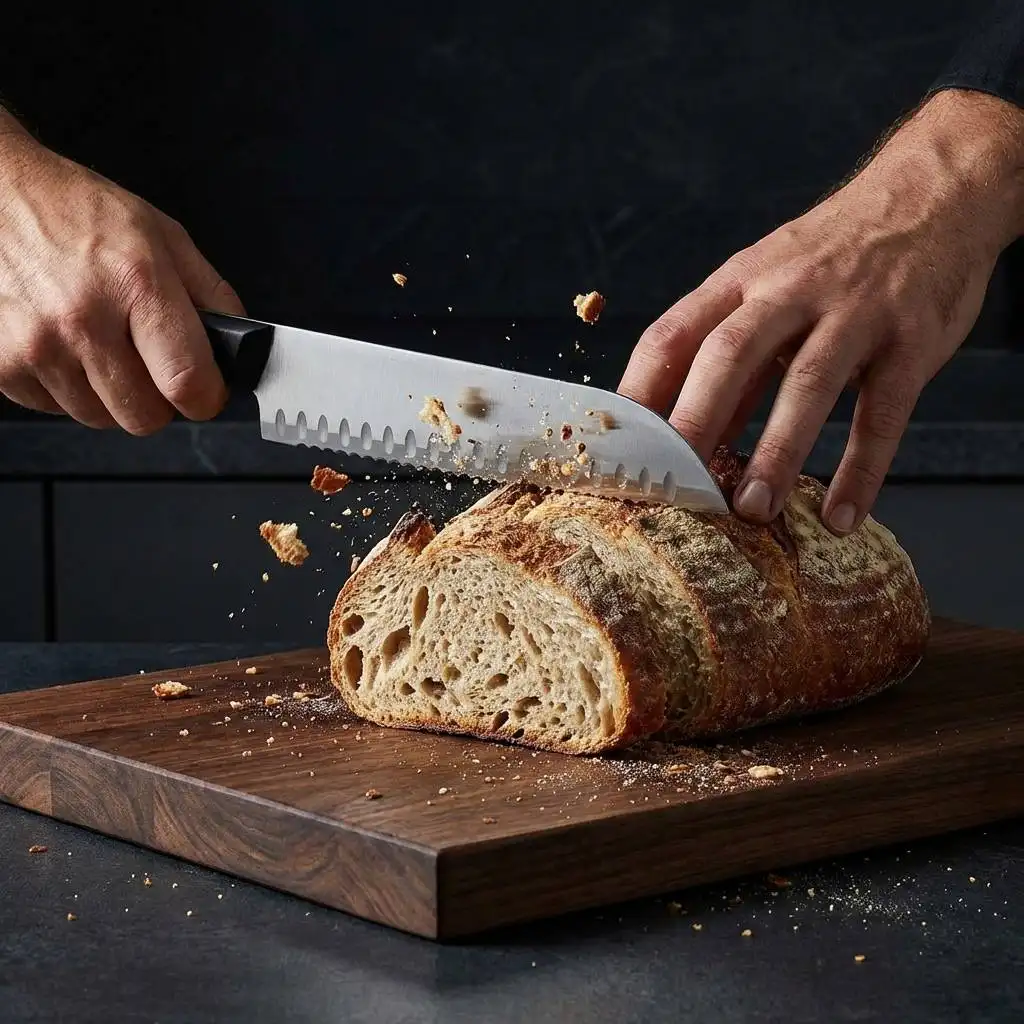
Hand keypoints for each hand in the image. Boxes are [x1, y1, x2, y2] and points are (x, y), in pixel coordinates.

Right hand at [0, 114, 244, 432]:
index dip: (206, 399)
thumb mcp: (164, 236)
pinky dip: (69, 389)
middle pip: (144, 417)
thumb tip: (240, 346)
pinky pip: (55, 408)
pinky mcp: (3, 361)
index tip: (207, 393)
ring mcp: (39, 344)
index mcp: (137, 283)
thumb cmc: (79, 212)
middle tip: (152, 368)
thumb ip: (212, 295)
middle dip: (159, 402)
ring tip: (104, 347)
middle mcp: (85, 318)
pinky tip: (68, 348)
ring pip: (100, 418)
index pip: (187, 382)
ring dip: (111, 396)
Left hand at [619, 89, 1023, 533]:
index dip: (639, 393)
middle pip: (730, 353)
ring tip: (753, 510)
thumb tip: (691, 437)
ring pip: (807, 382)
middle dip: (697, 420)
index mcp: (740, 280)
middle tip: (676, 485)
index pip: (672, 335)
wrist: (934, 192)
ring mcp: (854, 311)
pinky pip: (883, 411)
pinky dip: (861, 469)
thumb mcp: (768, 288)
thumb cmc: (834, 257)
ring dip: (776, 452)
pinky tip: (840, 516)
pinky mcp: (912, 338)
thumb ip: (733, 362)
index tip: (621, 450)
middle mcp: (790, 290)